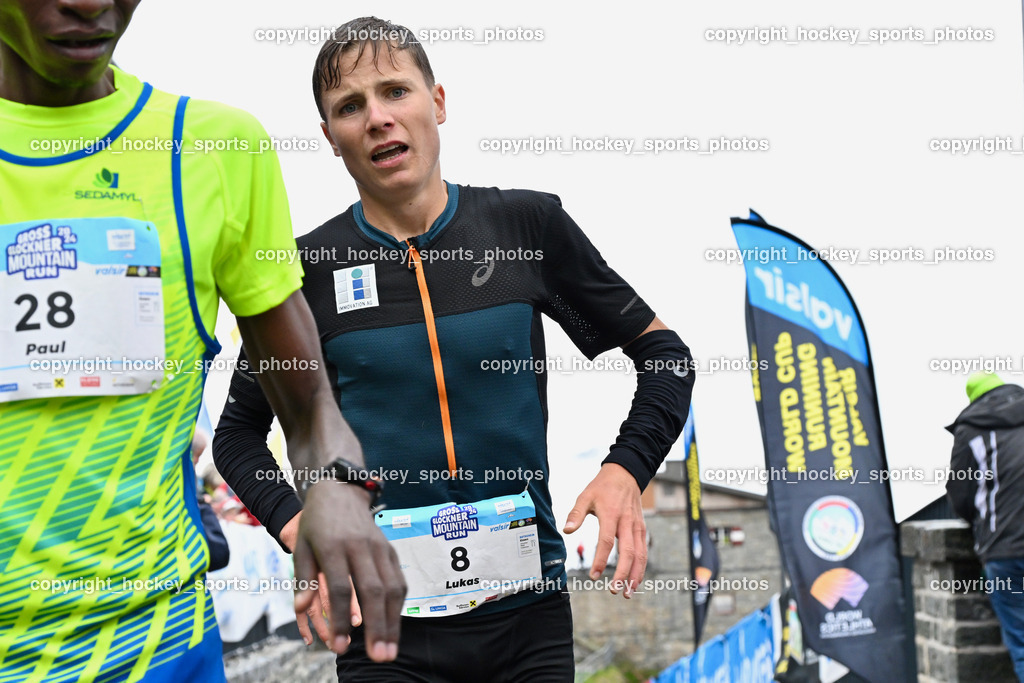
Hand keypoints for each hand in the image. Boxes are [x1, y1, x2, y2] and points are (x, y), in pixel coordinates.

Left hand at [292, 483, 405, 658]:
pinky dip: (398, 606)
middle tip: (379, 656)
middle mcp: (360, 547)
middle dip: (377, 626)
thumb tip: (301, 608)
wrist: (340, 492)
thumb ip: (304, 578)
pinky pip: (399, 580)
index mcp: (333, 546)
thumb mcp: (302, 546)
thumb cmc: (317, 523)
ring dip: (393, 621)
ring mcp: (379, 547)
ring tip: (389, 649)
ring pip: (392, 587)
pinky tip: (394, 626)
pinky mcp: (390, 549)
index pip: (341, 587)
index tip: (339, 647)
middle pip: (373, 590)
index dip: (341, 619)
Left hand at [563, 463, 645, 598]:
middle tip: (615, 591)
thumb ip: (576, 514)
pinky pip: (644, 550)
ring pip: (640, 554)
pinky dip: (641, 567)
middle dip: (622, 574)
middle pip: (627, 552)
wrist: (625, 475)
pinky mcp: (642, 529)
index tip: (594, 576)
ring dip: (635, 575)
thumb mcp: (585, 496)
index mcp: (611, 514)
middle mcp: (626, 522)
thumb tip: (566, 530)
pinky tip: (636, 580)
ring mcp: (637, 526)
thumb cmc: (602, 488)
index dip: (601, 560)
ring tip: (628, 592)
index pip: (606, 541)